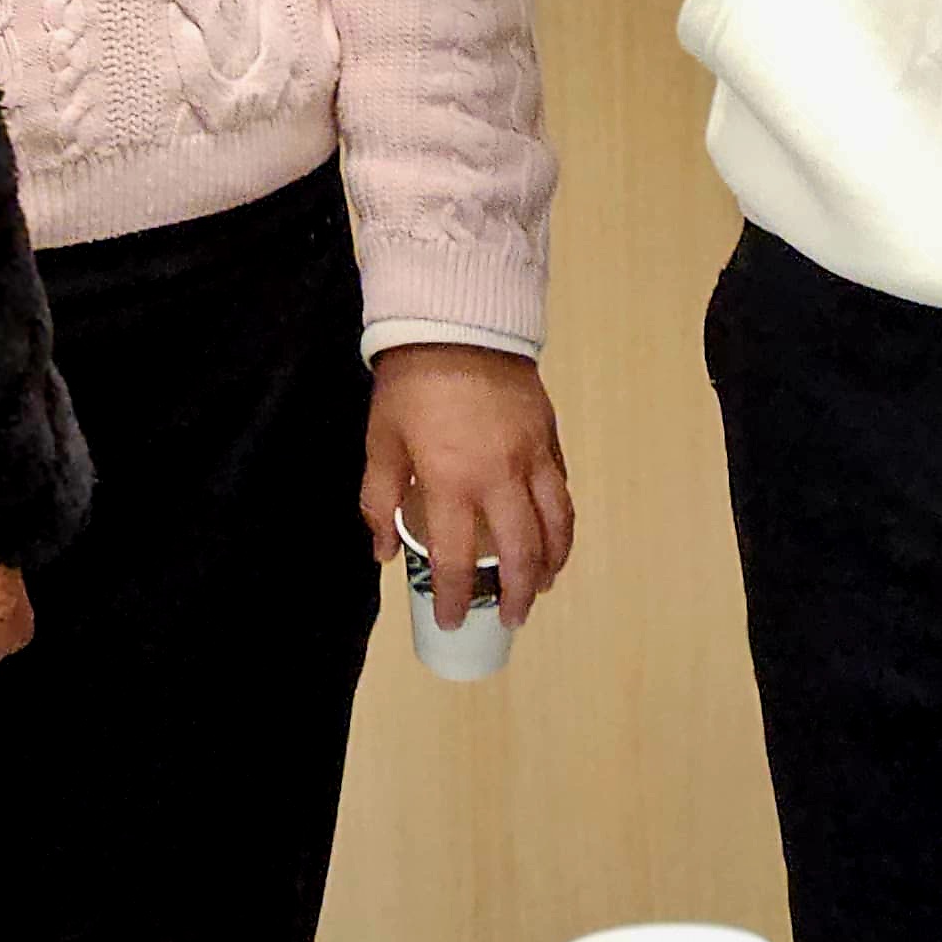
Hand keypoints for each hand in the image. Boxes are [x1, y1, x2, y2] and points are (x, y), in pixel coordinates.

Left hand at [362, 347, 575, 631]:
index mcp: (451, 482)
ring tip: (542, 584)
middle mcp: (499, 477)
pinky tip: (554, 532)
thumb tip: (385, 550)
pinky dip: (561, 520)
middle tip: (511, 618)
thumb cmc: (410, 385)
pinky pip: (561, 488)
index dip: (455, 599)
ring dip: (552, 562)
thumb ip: (380, 499)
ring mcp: (532, 456)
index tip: (452, 621)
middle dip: (517, 595)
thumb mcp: (382, 441)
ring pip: (556, 523)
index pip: (457, 560)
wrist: (455, 320)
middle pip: (521, 553)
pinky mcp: (549, 435)